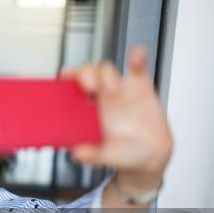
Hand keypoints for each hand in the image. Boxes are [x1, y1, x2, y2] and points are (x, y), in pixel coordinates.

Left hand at [62, 46, 172, 190]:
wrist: (151, 154)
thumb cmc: (123, 153)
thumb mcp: (106, 156)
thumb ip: (92, 154)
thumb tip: (76, 153)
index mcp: (84, 110)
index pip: (68, 88)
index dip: (64, 82)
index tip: (63, 83)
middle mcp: (98, 96)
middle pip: (85, 73)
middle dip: (84, 74)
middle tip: (89, 86)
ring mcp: (118, 89)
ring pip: (106, 69)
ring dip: (106, 74)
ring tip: (112, 89)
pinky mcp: (140, 85)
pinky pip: (138, 66)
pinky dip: (137, 57)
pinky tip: (136, 56)